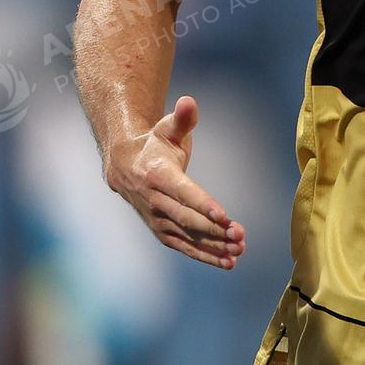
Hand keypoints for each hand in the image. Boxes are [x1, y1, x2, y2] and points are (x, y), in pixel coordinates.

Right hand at [104, 95, 245, 269]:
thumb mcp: (166, 127)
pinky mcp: (162, 231)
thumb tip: (188, 102)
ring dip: (213, 247)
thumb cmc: (154, 144)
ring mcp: (157, 219)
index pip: (183, 192)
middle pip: (187, 219)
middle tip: (240, 235)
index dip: (203, 204)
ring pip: (187, 237)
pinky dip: (205, 256)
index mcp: (157, 174)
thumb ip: (182, 118)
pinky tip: (228, 262)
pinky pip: (184, 246)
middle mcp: (155, 200)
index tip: (224, 216)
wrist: (124, 165)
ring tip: (238, 251)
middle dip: (214, 229)